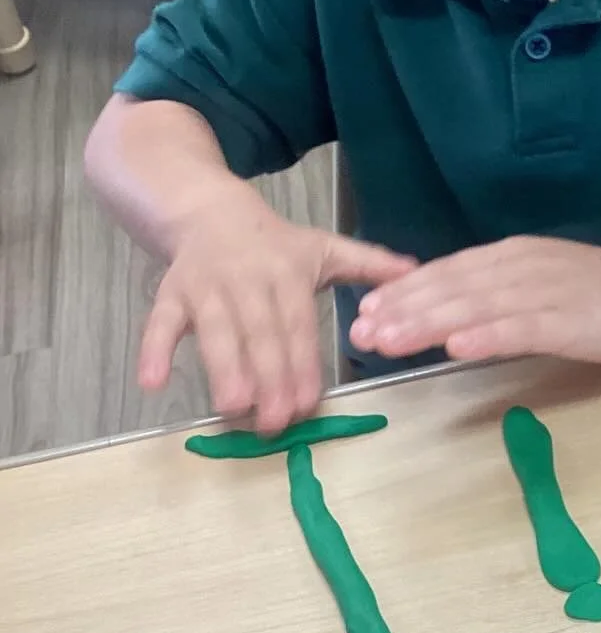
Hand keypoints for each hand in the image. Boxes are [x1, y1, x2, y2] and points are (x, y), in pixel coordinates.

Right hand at [139, 203, 415, 433]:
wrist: (210, 210)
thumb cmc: (275, 241)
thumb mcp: (325, 246)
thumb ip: (369, 263)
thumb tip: (416, 270)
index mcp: (290, 273)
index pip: (299, 325)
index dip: (303, 364)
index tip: (307, 402)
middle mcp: (250, 280)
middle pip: (261, 334)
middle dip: (270, 377)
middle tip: (275, 422)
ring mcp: (208, 287)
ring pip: (216, 331)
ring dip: (223, 369)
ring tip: (233, 407)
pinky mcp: (172, 292)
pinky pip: (160, 322)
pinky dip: (154, 349)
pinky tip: (152, 384)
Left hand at [350, 236, 600, 365]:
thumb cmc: (600, 292)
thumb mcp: (539, 281)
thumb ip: (496, 293)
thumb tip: (445, 313)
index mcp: (512, 257)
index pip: (448, 272)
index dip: (405, 291)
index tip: (365, 311)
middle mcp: (521, 268)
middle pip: (453, 288)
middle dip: (403, 310)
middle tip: (360, 333)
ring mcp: (545, 292)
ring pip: (477, 307)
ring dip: (429, 323)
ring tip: (389, 340)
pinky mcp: (570, 320)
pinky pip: (521, 328)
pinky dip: (487, 336)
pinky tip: (457, 347)